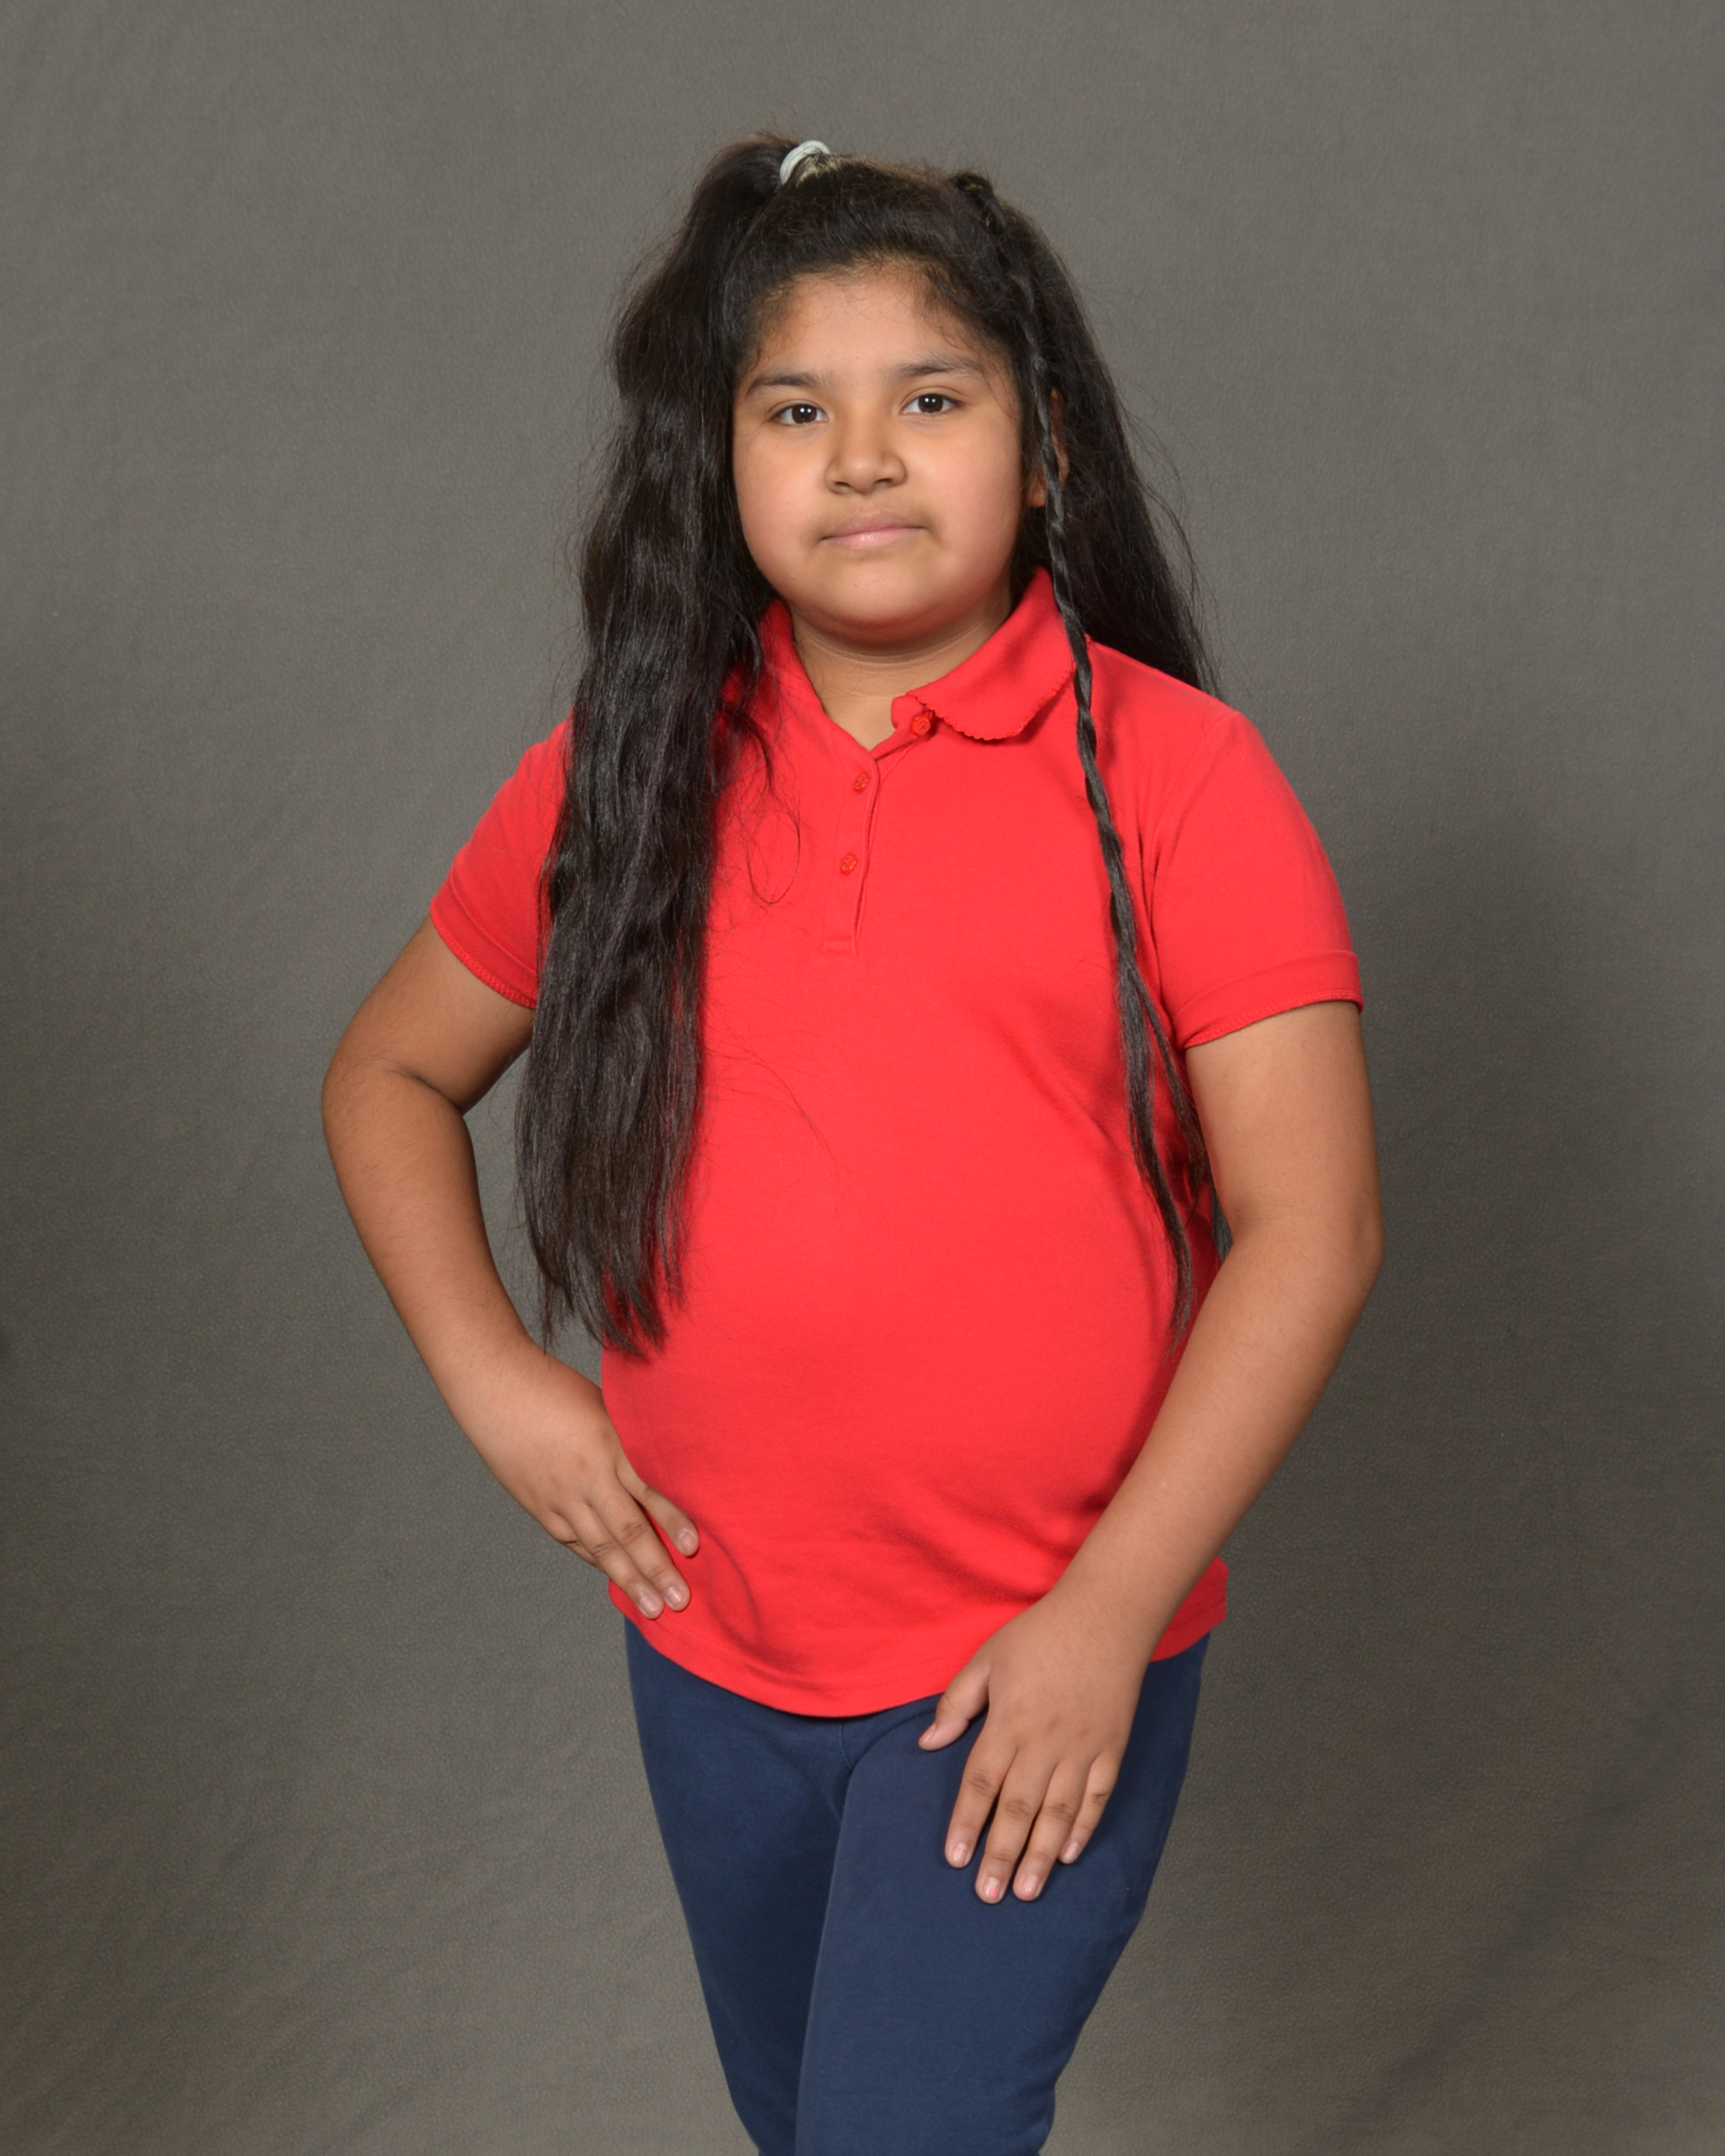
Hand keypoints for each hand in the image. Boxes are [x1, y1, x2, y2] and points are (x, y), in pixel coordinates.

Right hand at [466, 1348, 698, 1618]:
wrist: (493, 1386)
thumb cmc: (555, 1387)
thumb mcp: (604, 1405)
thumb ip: (631, 1438)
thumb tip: (666, 1458)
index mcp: (608, 1446)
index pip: (648, 1491)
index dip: (672, 1521)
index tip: (694, 1549)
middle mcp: (585, 1477)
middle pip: (626, 1531)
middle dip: (655, 1570)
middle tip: (679, 1601)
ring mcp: (558, 1496)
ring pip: (599, 1546)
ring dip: (628, 1579)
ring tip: (651, 1606)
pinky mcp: (537, 1505)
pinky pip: (573, 1541)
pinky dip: (597, 1560)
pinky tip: (614, 1576)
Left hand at [918, 1584, 1148, 1902]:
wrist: (1105, 1616)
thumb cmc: (1039, 1635)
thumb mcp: (987, 1658)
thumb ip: (956, 1703)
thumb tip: (928, 1743)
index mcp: (1010, 1721)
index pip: (981, 1782)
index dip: (966, 1822)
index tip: (954, 1858)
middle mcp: (1045, 1742)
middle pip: (1017, 1807)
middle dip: (1000, 1853)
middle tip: (988, 1894)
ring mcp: (1083, 1748)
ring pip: (1058, 1811)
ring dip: (1039, 1854)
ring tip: (1026, 1891)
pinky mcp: (1111, 1748)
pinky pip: (1097, 1797)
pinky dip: (1083, 1828)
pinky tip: (1068, 1855)